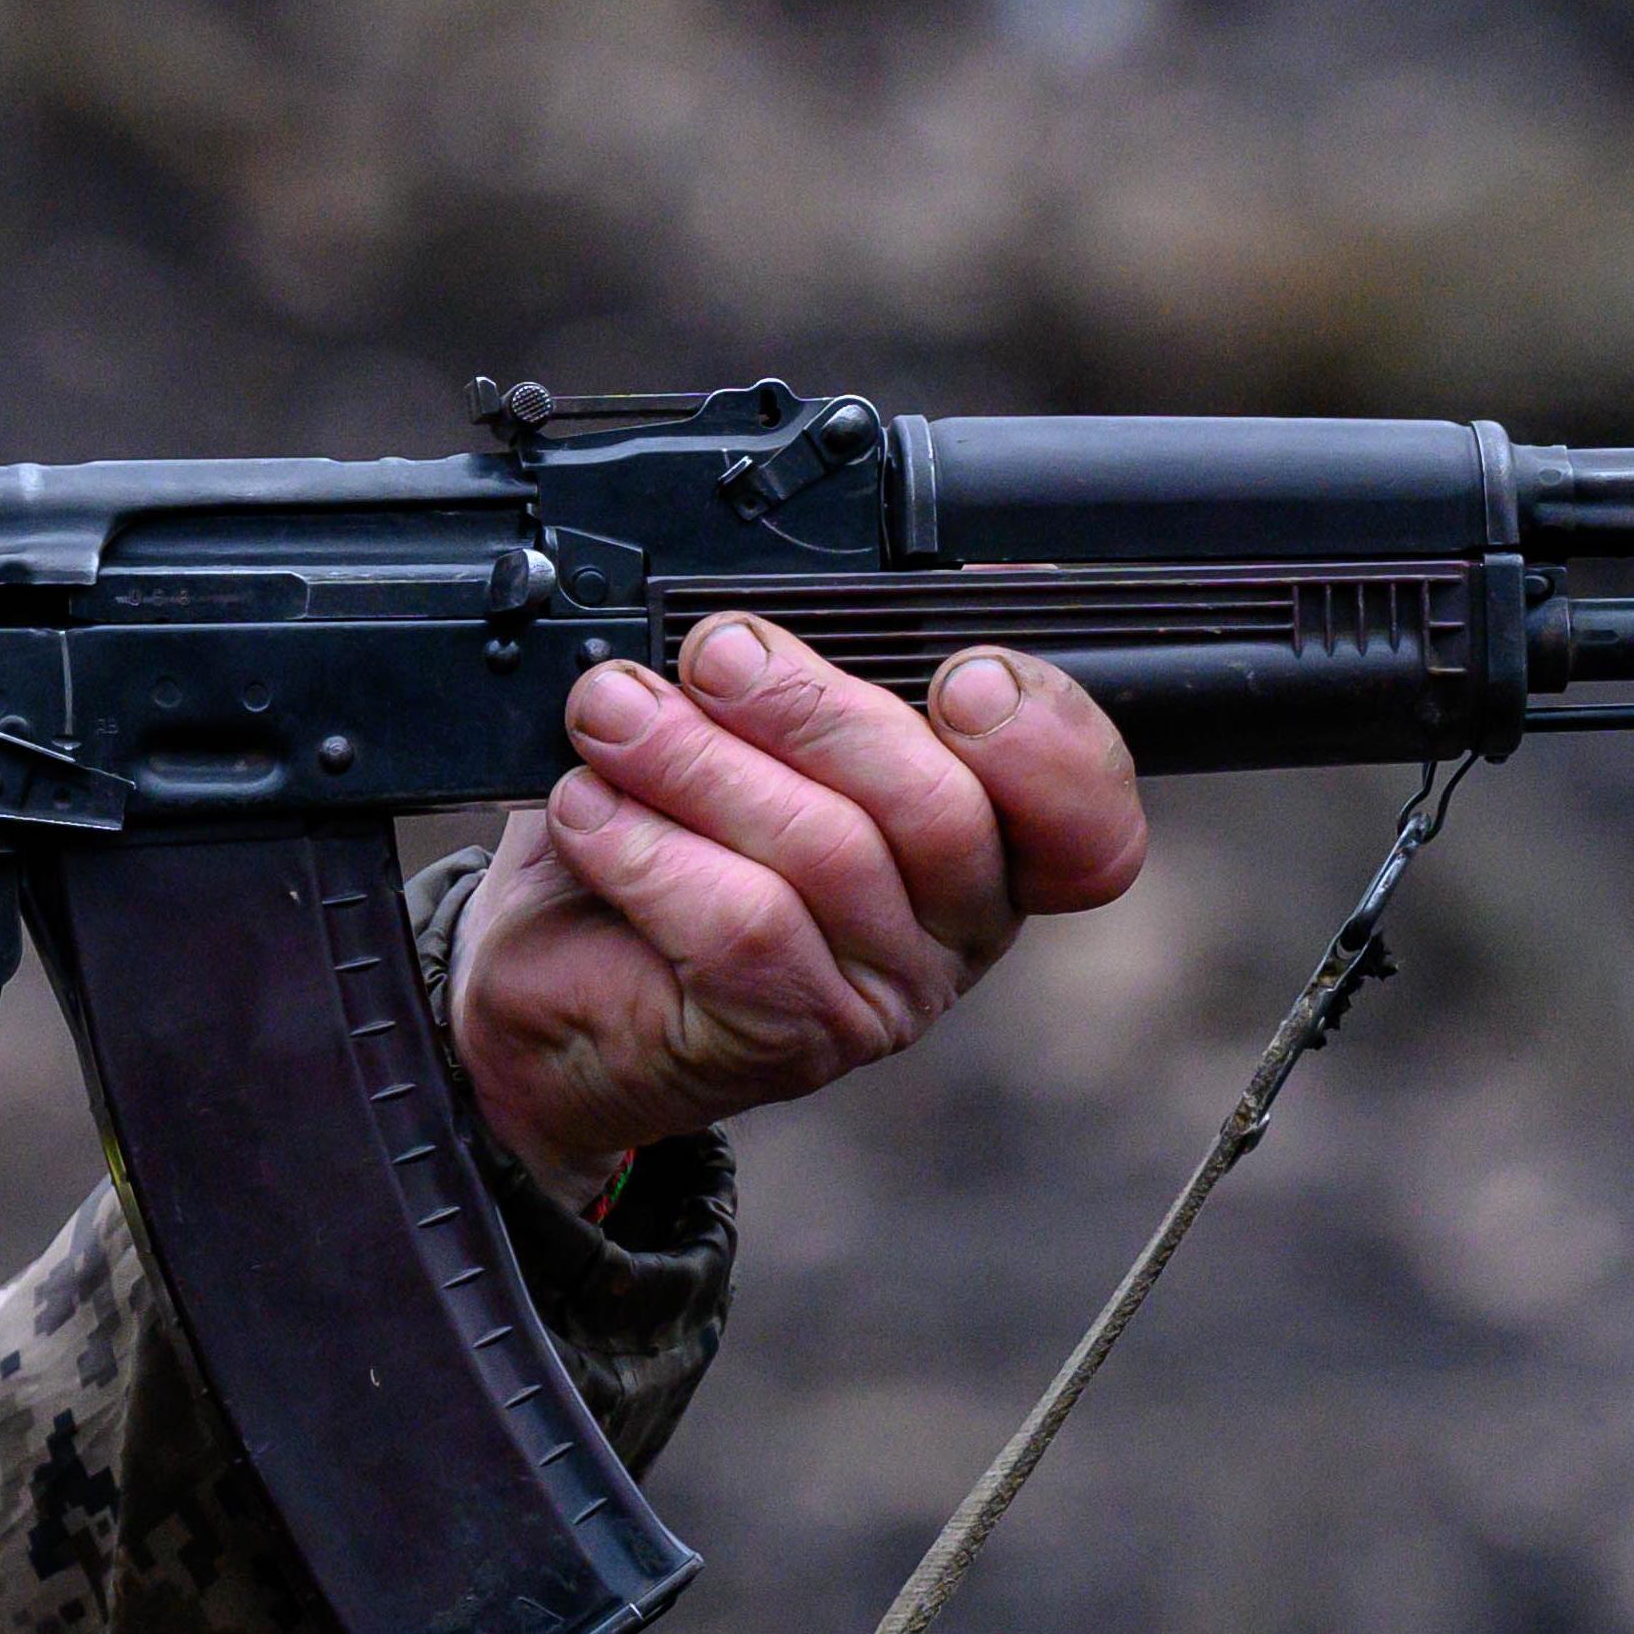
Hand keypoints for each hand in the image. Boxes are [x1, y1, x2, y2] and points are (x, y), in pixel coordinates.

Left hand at [447, 617, 1151, 1201]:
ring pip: (828, 857)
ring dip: (703, 763)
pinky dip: (651, 849)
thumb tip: (838, 593)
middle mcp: (957, 926)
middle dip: (812, 709)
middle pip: (941, 812)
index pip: (1086, 817)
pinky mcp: (789, 1040)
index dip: (1047, 742)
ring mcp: (880, 996)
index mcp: (988, 836)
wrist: (547, 968)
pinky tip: (592, 809)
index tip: (962, 675)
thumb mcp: (749, 724)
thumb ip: (818, 666)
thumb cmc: (662, 830)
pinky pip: (740, 928)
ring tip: (612, 713)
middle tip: (713, 653)